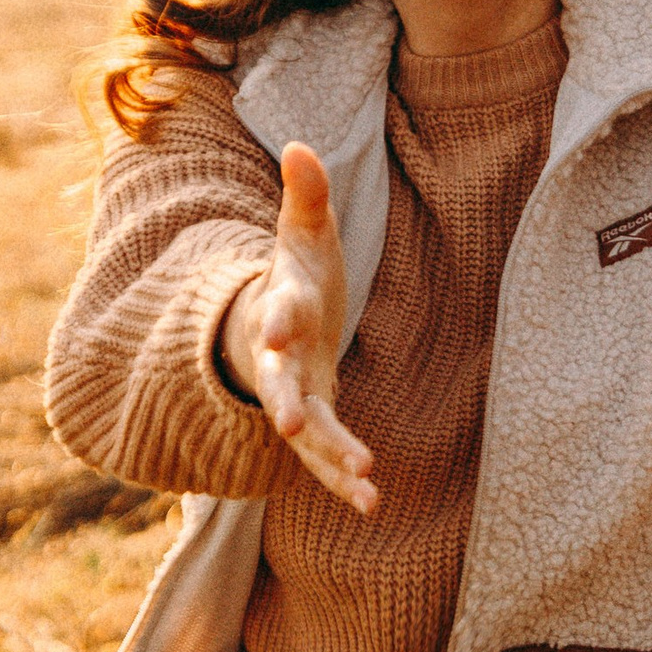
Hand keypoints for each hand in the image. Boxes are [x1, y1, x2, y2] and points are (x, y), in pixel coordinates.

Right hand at [219, 142, 376, 513]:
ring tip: (366, 478)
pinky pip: (328, 459)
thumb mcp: (303, 234)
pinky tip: (375, 505)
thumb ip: (305, 196)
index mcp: (281, 307)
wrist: (276, 328)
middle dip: (284, 404)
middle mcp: (281, 361)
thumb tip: (300, 146)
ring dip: (332, 455)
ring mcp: (295, 398)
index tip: (277, 329)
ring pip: (308, 432)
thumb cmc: (297, 276)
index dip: (277, 318)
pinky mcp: (315, 426)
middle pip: (279, 385)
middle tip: (289, 425)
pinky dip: (346, 481)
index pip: (277, 311)